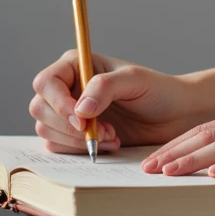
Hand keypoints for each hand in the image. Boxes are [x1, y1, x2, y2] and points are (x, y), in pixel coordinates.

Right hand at [29, 50, 199, 153]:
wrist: (174, 116)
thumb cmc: (158, 91)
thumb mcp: (136, 81)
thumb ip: (106, 87)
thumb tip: (80, 108)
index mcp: (77, 65)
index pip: (46, 82)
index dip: (58, 103)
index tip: (82, 120)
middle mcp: (67, 87)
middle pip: (40, 108)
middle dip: (68, 126)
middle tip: (104, 131)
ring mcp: (69, 113)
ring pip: (47, 131)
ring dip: (77, 140)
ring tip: (111, 136)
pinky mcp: (74, 136)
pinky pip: (59, 148)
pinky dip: (80, 150)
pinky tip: (109, 144)